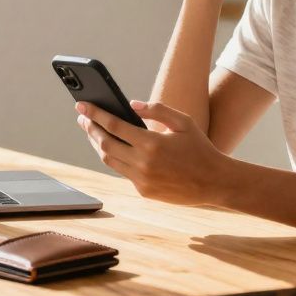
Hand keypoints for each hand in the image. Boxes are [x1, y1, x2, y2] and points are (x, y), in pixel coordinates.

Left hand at [74, 100, 226, 205]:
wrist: (214, 182)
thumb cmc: (199, 148)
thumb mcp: (183, 122)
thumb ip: (157, 109)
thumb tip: (131, 105)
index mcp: (152, 143)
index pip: (113, 125)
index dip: (95, 114)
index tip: (82, 105)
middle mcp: (143, 163)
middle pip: (105, 143)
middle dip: (90, 128)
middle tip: (83, 117)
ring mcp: (141, 180)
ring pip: (109, 160)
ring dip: (97, 144)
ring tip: (93, 131)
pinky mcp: (143, 191)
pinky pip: (123, 172)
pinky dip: (115, 158)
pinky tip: (112, 148)